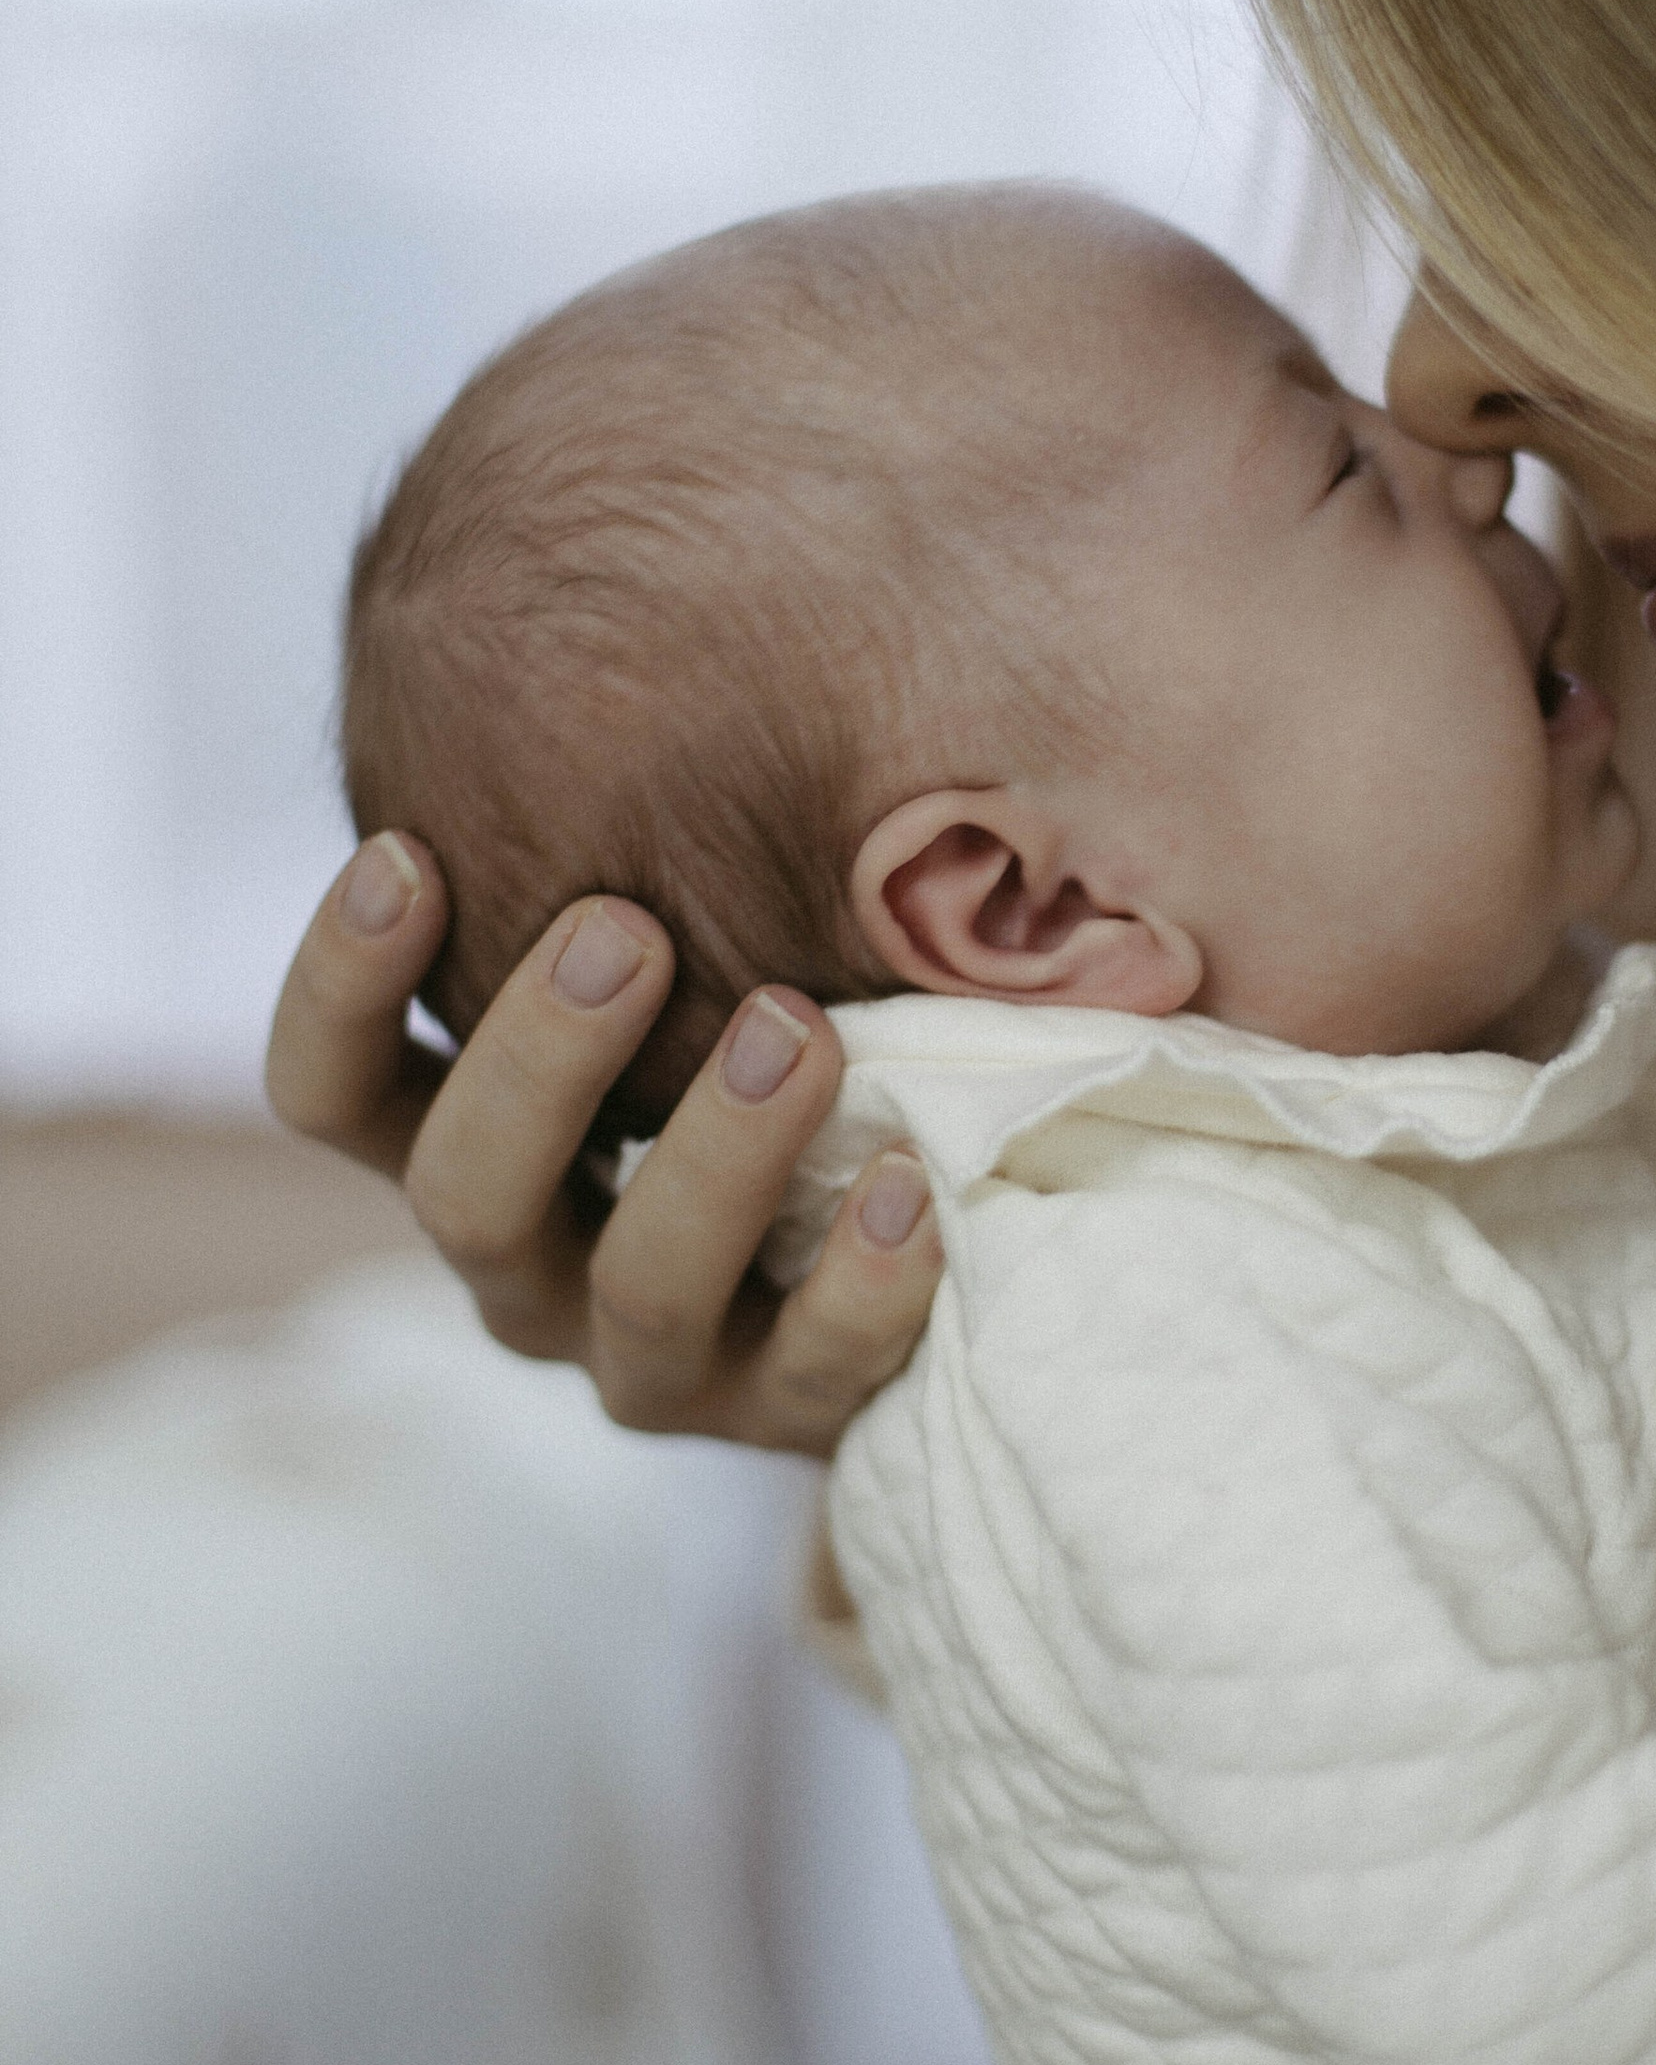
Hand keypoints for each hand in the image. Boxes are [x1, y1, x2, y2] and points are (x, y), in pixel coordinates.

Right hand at [265, 832, 940, 1454]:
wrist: (899, 1248)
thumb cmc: (760, 1040)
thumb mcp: (682, 960)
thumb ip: (636, 874)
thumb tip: (647, 651)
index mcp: (465, 1153)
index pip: (332, 1096)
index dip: (341, 988)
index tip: (410, 850)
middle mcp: (528, 1268)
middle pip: (464, 1194)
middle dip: (540, 1060)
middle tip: (624, 928)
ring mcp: (652, 1359)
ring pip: (639, 1290)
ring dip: (714, 1157)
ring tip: (799, 1035)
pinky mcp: (785, 1414)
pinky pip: (811, 1373)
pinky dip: (859, 1282)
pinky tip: (914, 1184)